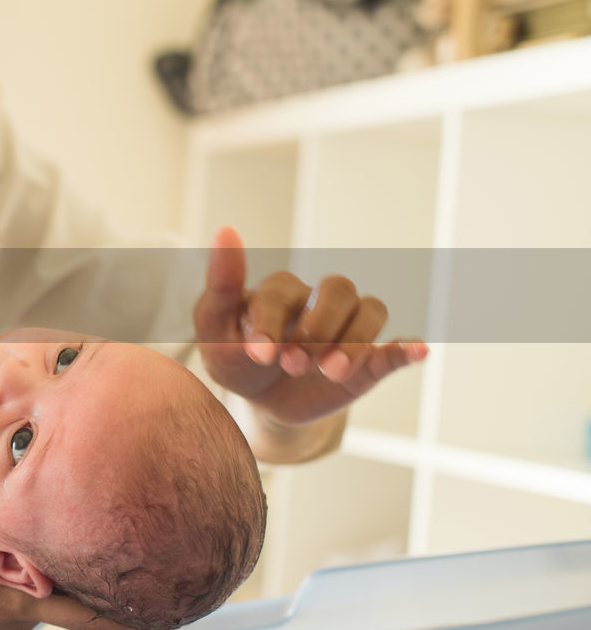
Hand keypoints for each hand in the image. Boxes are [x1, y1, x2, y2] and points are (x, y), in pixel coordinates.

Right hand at [0, 459, 149, 629]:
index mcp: (13, 600)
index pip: (84, 611)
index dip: (128, 613)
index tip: (168, 612)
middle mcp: (15, 610)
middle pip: (70, 587)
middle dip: (102, 572)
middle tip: (141, 551)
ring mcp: (0, 613)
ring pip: (45, 584)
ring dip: (64, 566)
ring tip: (87, 536)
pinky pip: (21, 585)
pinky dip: (32, 566)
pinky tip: (22, 545)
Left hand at [193, 227, 427, 424]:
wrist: (260, 402)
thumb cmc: (234, 358)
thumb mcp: (214, 327)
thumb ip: (221, 284)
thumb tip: (225, 227)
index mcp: (280, 291)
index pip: (284, 291)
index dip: (272, 323)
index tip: (259, 355)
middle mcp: (319, 302)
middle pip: (339, 289)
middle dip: (318, 328)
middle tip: (291, 364)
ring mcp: (346, 330)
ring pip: (371, 310)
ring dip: (355, 341)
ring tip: (331, 371)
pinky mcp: (368, 362)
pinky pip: (396, 348)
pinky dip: (406, 348)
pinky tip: (416, 350)